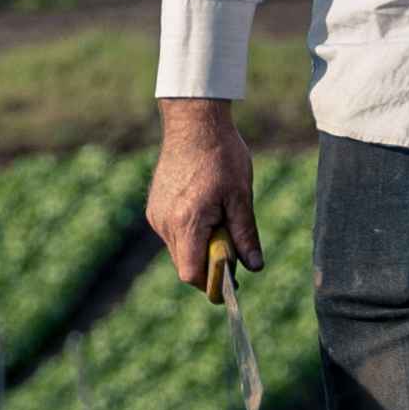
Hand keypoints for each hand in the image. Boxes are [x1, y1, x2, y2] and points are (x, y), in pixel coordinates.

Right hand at [148, 98, 261, 293]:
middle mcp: (165, 222)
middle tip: (235, 248)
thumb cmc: (222, 156)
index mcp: (187, 222)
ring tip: (222, 220)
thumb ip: (246, 235)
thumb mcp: (241, 196)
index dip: (211, 284)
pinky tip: (207, 211)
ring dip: (200, 247)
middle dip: (209, 265)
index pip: (191, 273)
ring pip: (179, 249)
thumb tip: (254, 267)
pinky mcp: (154, 208)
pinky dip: (190, 234)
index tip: (231, 285)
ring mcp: (156, 215)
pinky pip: (172, 234)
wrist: (194, 124)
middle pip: (185, 264)